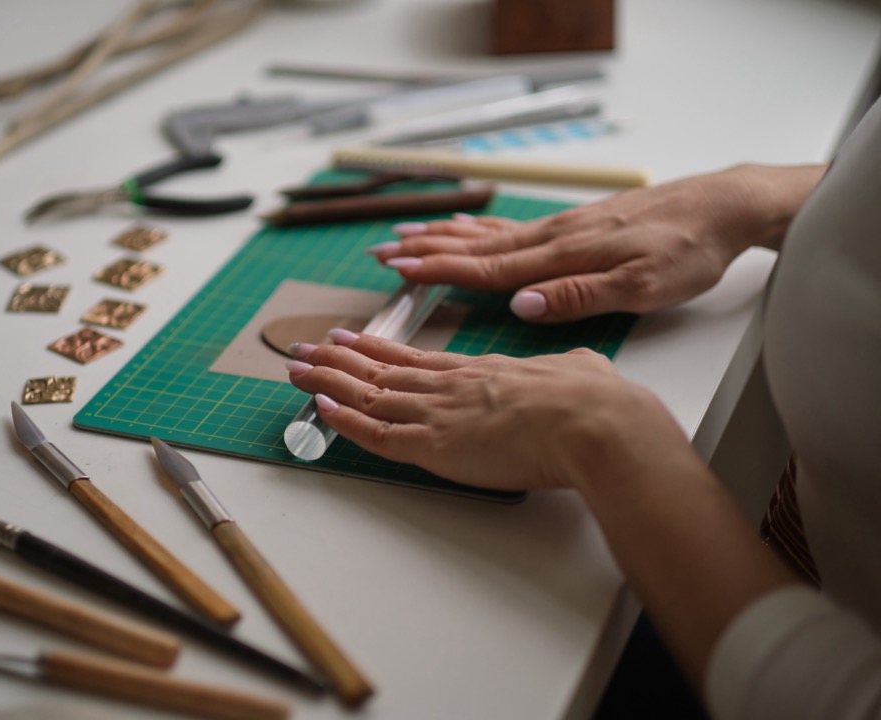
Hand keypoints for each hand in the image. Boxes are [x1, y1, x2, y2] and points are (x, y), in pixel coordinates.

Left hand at [286, 330, 683, 492]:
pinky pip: (376, 434)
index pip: (415, 359)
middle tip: (305, 349)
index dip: (377, 350)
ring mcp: (439, 413)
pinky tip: (319, 407)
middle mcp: (451, 386)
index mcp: (481, 371)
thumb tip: (578, 367)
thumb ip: (567, 368)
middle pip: (381, 371)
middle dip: (338, 360)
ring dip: (327, 381)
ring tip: (296, 368)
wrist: (591, 422)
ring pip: (368, 396)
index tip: (351, 339)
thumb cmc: (591, 401)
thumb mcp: (578, 369)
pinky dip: (344, 421)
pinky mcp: (434, 446)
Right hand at [366, 164, 823, 322]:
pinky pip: (512, 225)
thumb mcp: (644, 286)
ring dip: (444, 236)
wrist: (723, 207)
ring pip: (489, 232)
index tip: (399, 271)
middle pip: (475, 246)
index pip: (487, 268)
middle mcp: (553, 238)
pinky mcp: (575, 224)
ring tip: (408, 235)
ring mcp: (562, 228)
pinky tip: (468, 223)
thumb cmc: (688, 250)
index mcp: (563, 257)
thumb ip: (579, 296)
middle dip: (426, 250)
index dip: (440, 272)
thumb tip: (523, 304)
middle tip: (382, 251)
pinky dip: (480, 224)